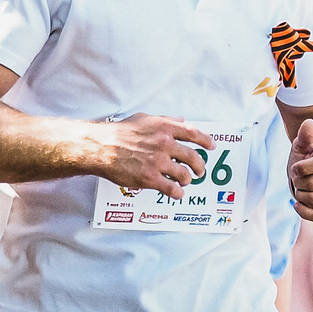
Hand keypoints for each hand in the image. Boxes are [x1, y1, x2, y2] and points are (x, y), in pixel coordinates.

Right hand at [92, 115, 212, 198]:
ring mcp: (158, 162)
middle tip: (200, 171)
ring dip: (188, 180)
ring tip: (185, 181)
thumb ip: (164, 120)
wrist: (101, 147)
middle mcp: (165, 144)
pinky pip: (172, 188)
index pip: (193, 133)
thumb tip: (180, 120)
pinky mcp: (150, 179)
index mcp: (165, 127)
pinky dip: (178, 193)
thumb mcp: (143, 119)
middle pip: (193, 157)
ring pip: (185, 174)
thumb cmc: (119, 132)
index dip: (205, 140)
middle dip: (200, 166)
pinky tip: (177, 193)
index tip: (211, 146)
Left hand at [288, 118, 312, 221]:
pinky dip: (305, 212)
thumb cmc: (304, 160)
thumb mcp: (302, 147)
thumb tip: (308, 123)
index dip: (301, 167)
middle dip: (298, 182)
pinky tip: (298, 204)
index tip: (297, 167)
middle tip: (299, 180)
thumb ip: (305, 136)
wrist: (311, 177)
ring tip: (301, 189)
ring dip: (299, 196)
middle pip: (312, 184)